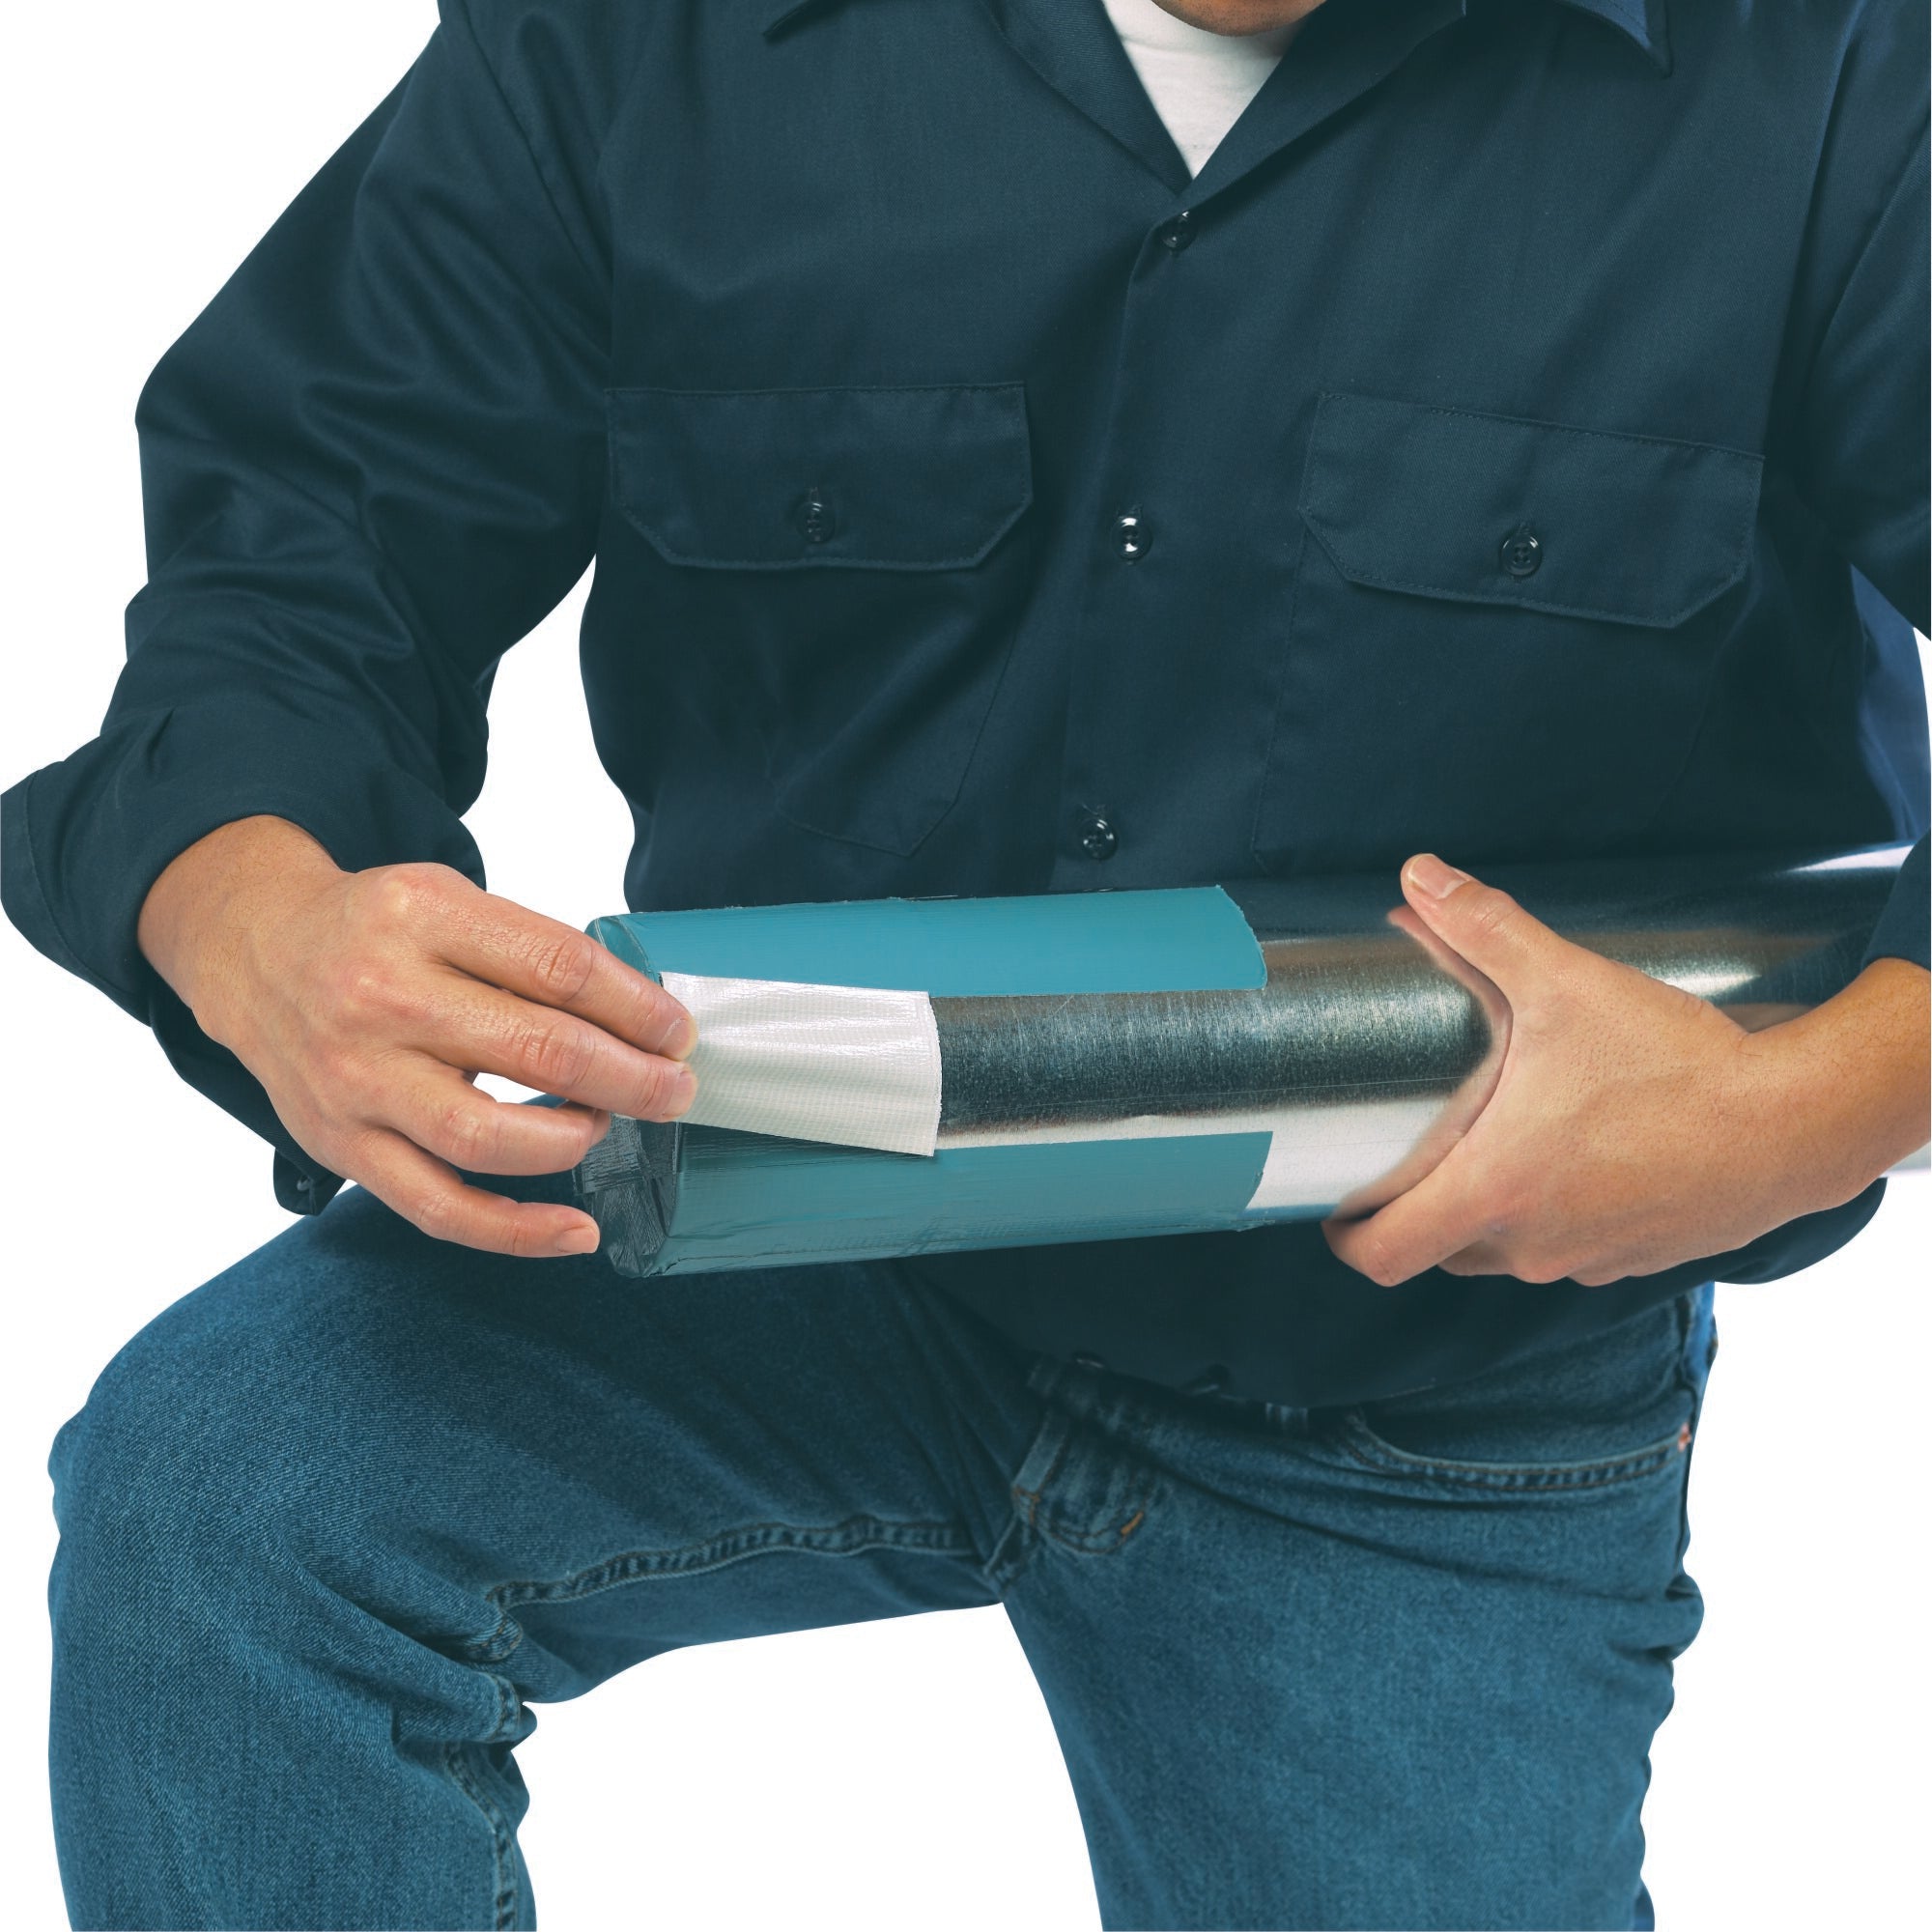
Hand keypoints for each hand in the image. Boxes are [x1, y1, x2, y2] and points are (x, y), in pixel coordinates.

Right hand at [137, 816, 696, 1257]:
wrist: (257, 955)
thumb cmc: (377, 932)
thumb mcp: (449, 900)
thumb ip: (530, 953)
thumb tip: (640, 1022)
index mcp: (422, 916)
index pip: (558, 969)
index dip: (636, 1008)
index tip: (676, 1033)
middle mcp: (382, 997)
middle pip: (537, 1051)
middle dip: (630, 1078)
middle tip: (675, 1088)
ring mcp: (358, 1079)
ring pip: (488, 1137)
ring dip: (575, 1139)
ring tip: (609, 1123)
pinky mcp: (342, 1146)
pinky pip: (439, 1208)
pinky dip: (516, 1232)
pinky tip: (574, 1231)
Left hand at [1322, 852, 1930, 1286]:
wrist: (1795, 1123)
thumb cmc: (1676, 1064)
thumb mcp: (1565, 983)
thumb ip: (1484, 929)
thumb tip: (1419, 878)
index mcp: (1491, 1191)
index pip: (1381, 1255)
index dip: (1345, 1236)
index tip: (1334, 1206)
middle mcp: (1530, 1243)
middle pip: (1438, 1252)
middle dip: (1414, 1212)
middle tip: (1406, 1159)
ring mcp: (1585, 1259)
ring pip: (1505, 1253)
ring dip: (1486, 1213)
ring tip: (1488, 1147)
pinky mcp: (1636, 1258)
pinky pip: (1568, 1249)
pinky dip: (1551, 1217)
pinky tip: (1567, 1160)